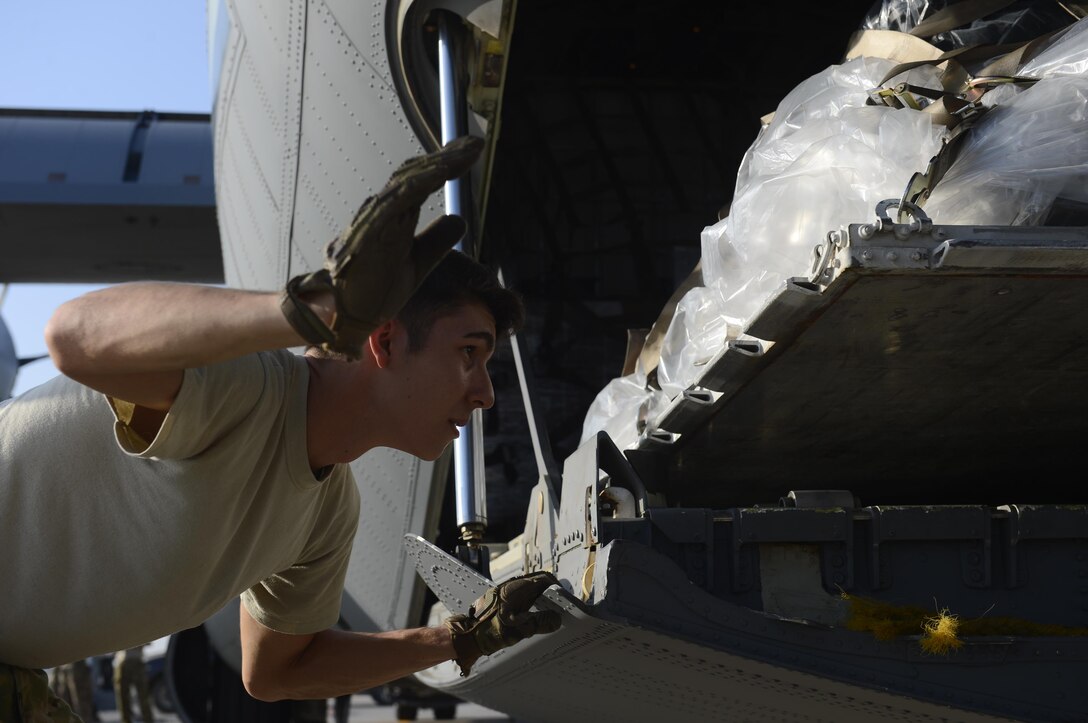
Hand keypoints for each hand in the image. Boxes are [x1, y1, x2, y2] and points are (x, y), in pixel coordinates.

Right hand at [280, 135, 483, 357]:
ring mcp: (374, 220)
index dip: (446, 164)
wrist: (348, 315)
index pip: (421, 181)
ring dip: (436, 167)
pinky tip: (438, 175)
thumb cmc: (376, 287)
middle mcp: (384, 211)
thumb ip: (436, 240)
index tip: (471, 150)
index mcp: (396, 216)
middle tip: (474, 144)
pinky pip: (394, 205)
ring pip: (406, 184)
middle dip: (446, 157)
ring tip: (463, 155)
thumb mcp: (418, 262)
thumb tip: (458, 218)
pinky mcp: (369, 235)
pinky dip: (416, 187)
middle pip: (415, 174)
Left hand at [444, 571, 562, 675]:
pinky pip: (521, 595)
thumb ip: (540, 623)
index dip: (557, 587)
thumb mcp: (519, 630)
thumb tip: (557, 619)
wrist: (467, 636)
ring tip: (549, 611)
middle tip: (560, 606)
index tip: (566, 598)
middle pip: (537, 582)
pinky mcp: (501, 599)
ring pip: (529, 588)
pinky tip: (533, 614)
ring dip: (541, 597)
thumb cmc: (490, 631)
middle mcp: (511, 585)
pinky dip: (532, 601)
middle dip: (550, 592)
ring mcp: (505, 591)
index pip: (543, 579)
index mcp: (516, 588)